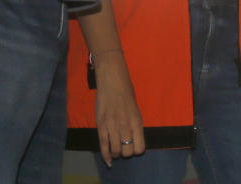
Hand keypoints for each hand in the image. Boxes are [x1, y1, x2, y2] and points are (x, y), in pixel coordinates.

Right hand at [92, 51, 144, 165]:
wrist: (112, 79)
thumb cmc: (126, 90)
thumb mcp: (135, 108)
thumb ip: (134, 123)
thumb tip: (132, 137)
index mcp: (137, 121)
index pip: (140, 148)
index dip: (137, 150)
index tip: (134, 146)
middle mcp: (125, 126)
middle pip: (127, 152)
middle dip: (126, 153)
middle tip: (124, 148)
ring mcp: (112, 125)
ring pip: (115, 151)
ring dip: (116, 153)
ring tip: (116, 150)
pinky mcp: (101, 124)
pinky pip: (103, 145)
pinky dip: (106, 155)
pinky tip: (108, 160)